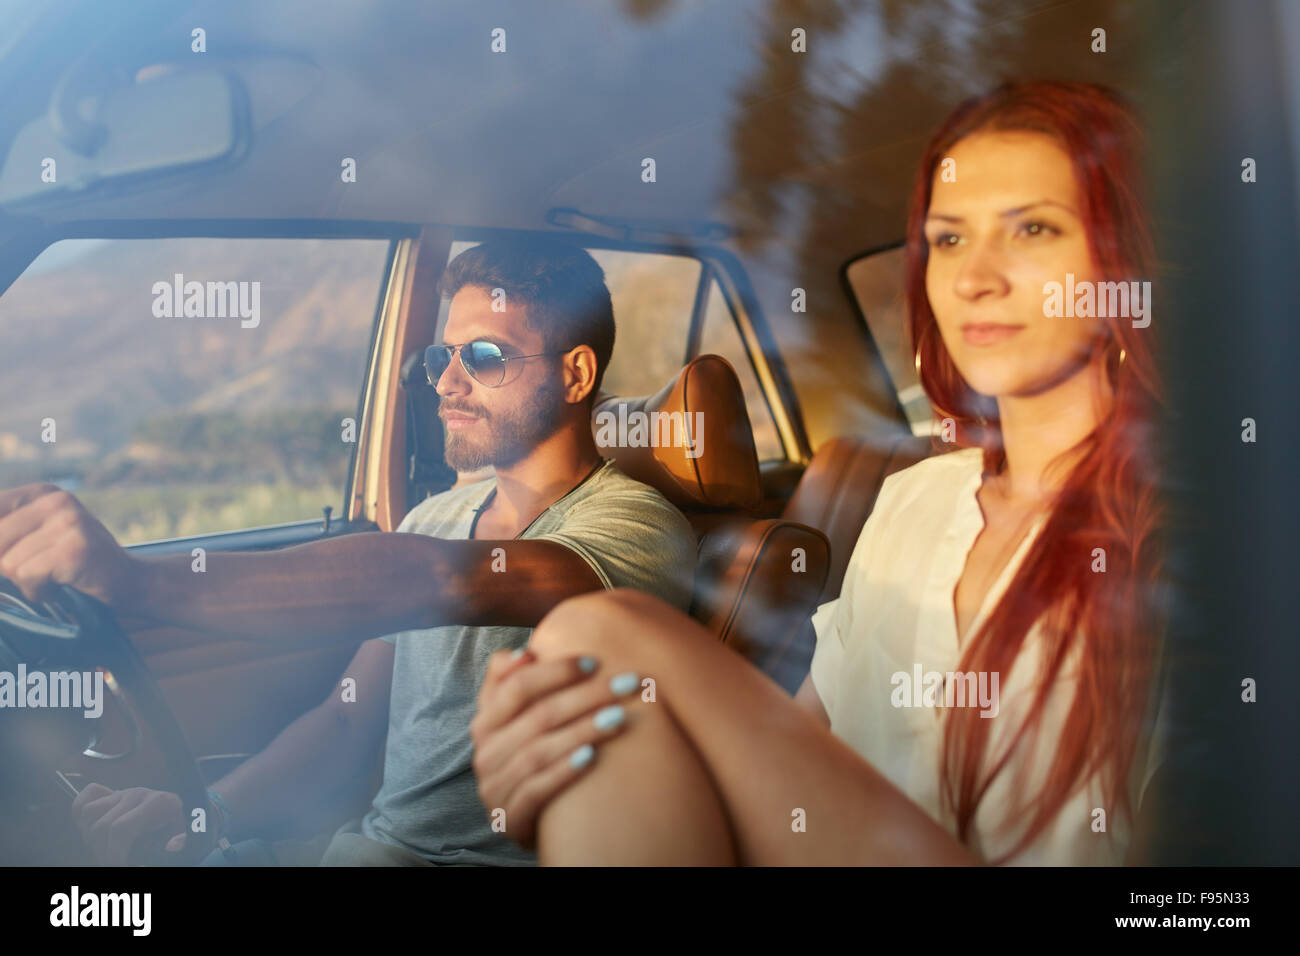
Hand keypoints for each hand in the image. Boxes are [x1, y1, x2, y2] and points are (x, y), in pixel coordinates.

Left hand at [0, 484, 139, 605]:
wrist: (132, 583)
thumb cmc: (78, 565)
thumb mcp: (41, 538)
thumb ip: (7, 535)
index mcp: (42, 493)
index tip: (9, 560)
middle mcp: (56, 500)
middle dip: (7, 567)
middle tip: (35, 575)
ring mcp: (68, 522)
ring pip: (8, 562)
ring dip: (24, 583)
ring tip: (51, 582)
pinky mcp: (74, 548)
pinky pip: (27, 575)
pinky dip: (38, 592)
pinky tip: (60, 589)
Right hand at [71, 783, 215, 865]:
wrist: (191, 814)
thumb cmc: (186, 832)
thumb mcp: (188, 840)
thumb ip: (179, 845)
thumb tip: (173, 846)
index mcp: (160, 803)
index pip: (120, 829)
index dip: (114, 854)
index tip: (119, 866)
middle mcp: (140, 793)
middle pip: (101, 826)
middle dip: (103, 851)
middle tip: (114, 863)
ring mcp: (125, 791)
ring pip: (88, 812)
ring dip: (91, 836)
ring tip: (106, 850)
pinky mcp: (114, 793)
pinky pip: (87, 796)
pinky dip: (82, 813)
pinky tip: (93, 831)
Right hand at [470, 648, 638, 848]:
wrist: (529, 821)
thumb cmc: (529, 757)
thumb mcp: (515, 720)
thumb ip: (511, 682)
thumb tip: (523, 654)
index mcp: (485, 722)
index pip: (517, 686)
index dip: (556, 671)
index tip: (596, 662)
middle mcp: (485, 753)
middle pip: (538, 716)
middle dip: (587, 695)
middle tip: (628, 683)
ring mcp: (494, 788)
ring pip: (539, 752)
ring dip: (582, 731)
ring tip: (619, 717)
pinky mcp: (509, 818)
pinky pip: (536, 790)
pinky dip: (564, 771)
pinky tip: (593, 757)